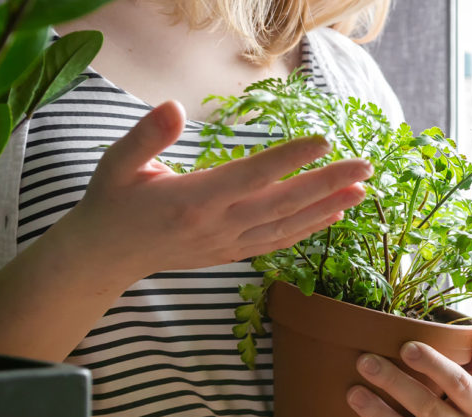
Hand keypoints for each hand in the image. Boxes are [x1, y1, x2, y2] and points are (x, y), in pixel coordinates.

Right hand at [64, 100, 370, 279]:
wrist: (106, 256)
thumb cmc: (112, 202)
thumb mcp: (118, 164)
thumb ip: (146, 136)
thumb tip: (173, 106)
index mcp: (193, 200)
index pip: (251, 176)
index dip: (289, 158)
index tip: (323, 140)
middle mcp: (217, 225)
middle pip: (281, 204)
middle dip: (326, 184)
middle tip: (364, 166)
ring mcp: (226, 243)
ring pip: (286, 227)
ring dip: (326, 208)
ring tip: (360, 190)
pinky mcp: (229, 253)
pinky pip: (276, 243)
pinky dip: (307, 230)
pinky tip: (331, 216)